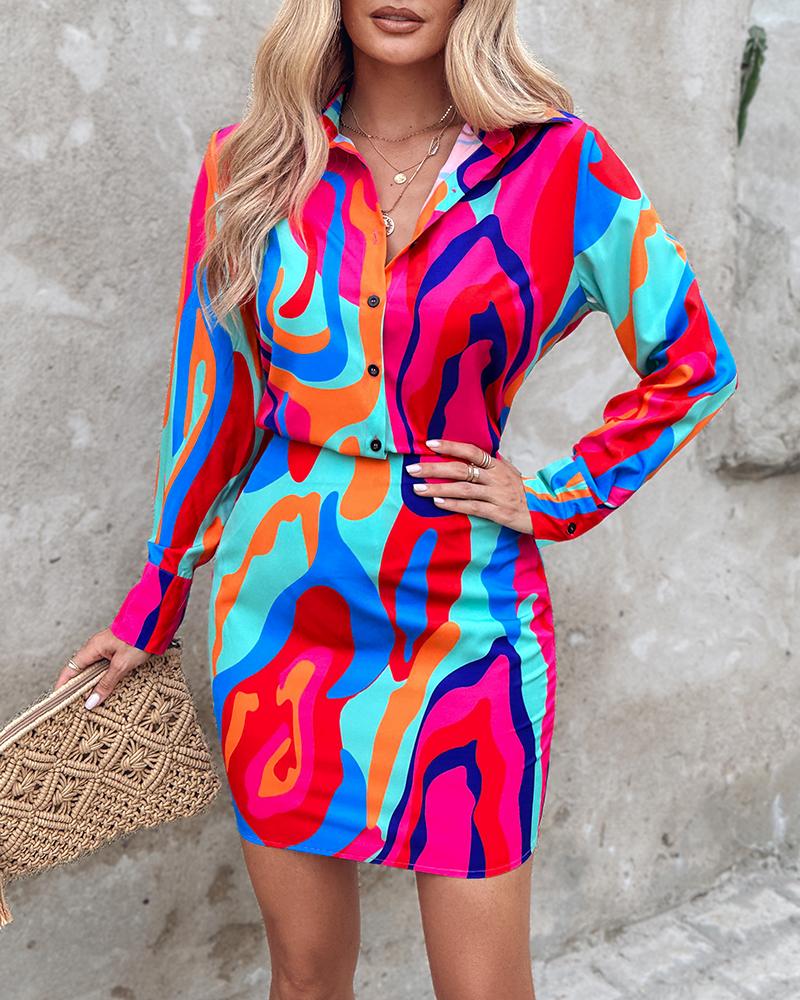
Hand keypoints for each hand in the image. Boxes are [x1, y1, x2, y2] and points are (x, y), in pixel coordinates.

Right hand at [54, 628, 151, 709]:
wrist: (157, 624)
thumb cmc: (139, 639)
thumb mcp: (122, 665)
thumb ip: (106, 683)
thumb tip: (90, 702)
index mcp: (92, 648)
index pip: (70, 669)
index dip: (63, 685)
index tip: (58, 700)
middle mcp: (97, 647)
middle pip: (81, 671)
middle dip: (78, 689)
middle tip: (77, 707)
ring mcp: (108, 648)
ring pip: (95, 670)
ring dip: (93, 685)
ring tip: (93, 703)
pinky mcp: (118, 651)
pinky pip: (106, 667)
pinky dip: (104, 679)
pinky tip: (109, 690)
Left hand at [405, 438, 532, 533]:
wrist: (549, 510)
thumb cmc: (525, 491)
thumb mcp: (510, 472)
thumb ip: (490, 464)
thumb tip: (471, 454)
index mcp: (497, 465)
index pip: (471, 451)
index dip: (451, 446)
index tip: (430, 444)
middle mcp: (496, 478)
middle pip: (461, 469)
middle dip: (434, 469)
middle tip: (412, 469)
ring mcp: (497, 495)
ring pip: (463, 489)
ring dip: (438, 488)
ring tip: (418, 489)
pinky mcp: (499, 513)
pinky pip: (473, 507)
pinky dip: (454, 504)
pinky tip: (438, 502)